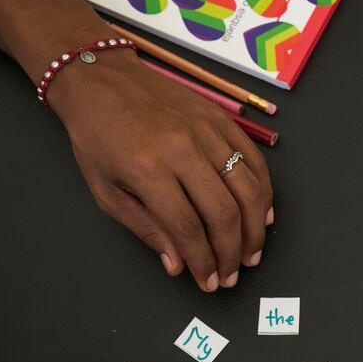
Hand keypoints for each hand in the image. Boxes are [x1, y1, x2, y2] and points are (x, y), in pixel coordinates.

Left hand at [48, 48, 272, 292]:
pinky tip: (263, 214)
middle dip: (233, 252)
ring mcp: (207, 132)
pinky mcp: (222, 120)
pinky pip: (255, 161)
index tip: (210, 282)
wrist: (102, 79)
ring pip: (247, 189)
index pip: (188, 228)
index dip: (203, 262)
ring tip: (253, 252)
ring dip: (255, 228)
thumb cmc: (98, 138)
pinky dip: (264, 192)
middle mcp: (183, 149)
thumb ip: (146, 229)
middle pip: (224, 213)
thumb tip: (179, 265)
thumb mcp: (106, 191)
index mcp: (148, 169)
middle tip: (233, 274)